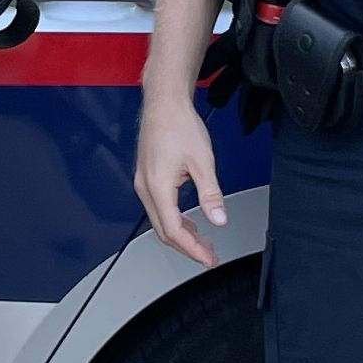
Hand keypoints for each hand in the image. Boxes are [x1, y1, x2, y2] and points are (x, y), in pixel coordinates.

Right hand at [135, 95, 225, 269]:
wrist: (164, 102)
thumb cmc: (179, 125)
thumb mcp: (202, 161)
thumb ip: (210, 194)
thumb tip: (218, 219)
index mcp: (158, 187)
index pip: (173, 230)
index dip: (192, 250)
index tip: (208, 259)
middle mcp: (146, 189)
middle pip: (163, 231)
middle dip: (187, 247)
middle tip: (209, 256)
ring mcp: (144, 183)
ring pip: (160, 221)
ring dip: (181, 235)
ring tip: (203, 242)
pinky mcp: (147, 178)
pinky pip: (159, 208)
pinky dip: (175, 220)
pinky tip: (190, 221)